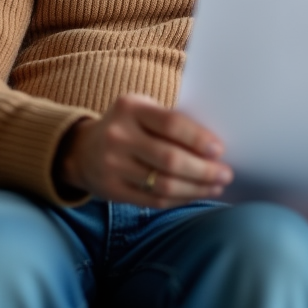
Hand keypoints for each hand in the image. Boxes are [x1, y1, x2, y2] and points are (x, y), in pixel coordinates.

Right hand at [58, 93, 232, 207]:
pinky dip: (180, 199)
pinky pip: (153, 200)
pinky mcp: (111, 190)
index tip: (220, 150)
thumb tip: (214, 146)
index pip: (170, 124)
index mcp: (130, 108)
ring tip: (216, 186)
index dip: (198, 138)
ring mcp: (112, 165)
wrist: (82, 150)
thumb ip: (171, 121)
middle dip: (204, 170)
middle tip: (226, 174)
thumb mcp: (142, 110)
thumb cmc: (128, 126)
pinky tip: (195, 195)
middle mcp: (118, 135)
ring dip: (196, 188)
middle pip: (170, 158)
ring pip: (163, 184)